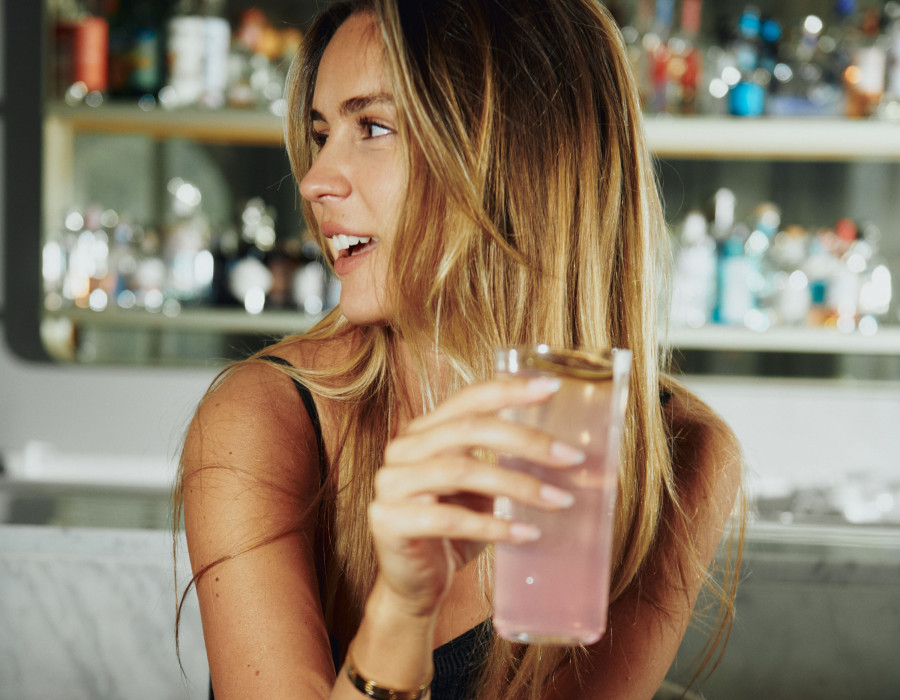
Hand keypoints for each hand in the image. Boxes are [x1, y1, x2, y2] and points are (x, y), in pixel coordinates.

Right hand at [368, 376, 585, 618]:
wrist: (414, 585)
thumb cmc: (452, 532)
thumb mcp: (480, 490)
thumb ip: (502, 463)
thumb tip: (563, 454)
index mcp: (424, 431)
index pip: (468, 399)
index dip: (509, 390)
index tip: (553, 388)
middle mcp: (403, 449)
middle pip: (468, 429)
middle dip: (525, 440)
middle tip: (570, 458)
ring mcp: (390, 483)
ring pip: (460, 471)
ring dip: (517, 485)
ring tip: (559, 501)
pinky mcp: (388, 521)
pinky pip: (448, 518)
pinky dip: (493, 525)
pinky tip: (527, 534)